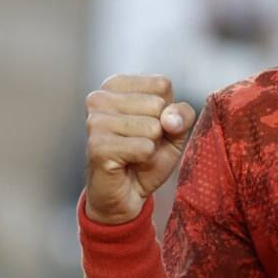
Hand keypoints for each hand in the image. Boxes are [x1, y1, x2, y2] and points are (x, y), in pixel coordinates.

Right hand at [84, 74, 195, 224]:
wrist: (127, 193)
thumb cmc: (146, 156)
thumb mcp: (174, 130)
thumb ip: (182, 114)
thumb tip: (170, 118)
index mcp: (116, 85)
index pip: (162, 84)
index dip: (167, 109)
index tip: (150, 125)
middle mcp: (99, 98)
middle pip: (158, 104)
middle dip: (159, 130)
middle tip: (140, 143)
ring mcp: (95, 121)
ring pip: (152, 127)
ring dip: (151, 146)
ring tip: (134, 153)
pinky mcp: (97, 145)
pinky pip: (144, 147)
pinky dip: (145, 159)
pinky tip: (128, 163)